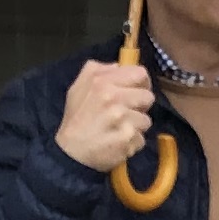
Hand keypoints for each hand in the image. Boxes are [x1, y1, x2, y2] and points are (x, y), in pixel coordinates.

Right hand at [54, 56, 157, 174]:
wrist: (70, 153)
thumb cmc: (76, 120)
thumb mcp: (78, 87)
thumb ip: (98, 71)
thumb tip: (119, 66)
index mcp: (102, 81)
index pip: (140, 74)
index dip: (141, 83)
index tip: (136, 92)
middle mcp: (113, 97)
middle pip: (147, 97)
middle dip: (139, 107)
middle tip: (124, 114)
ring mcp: (122, 118)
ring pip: (146, 120)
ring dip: (135, 127)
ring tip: (117, 130)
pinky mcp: (127, 138)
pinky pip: (142, 138)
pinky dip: (132, 143)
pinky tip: (117, 142)